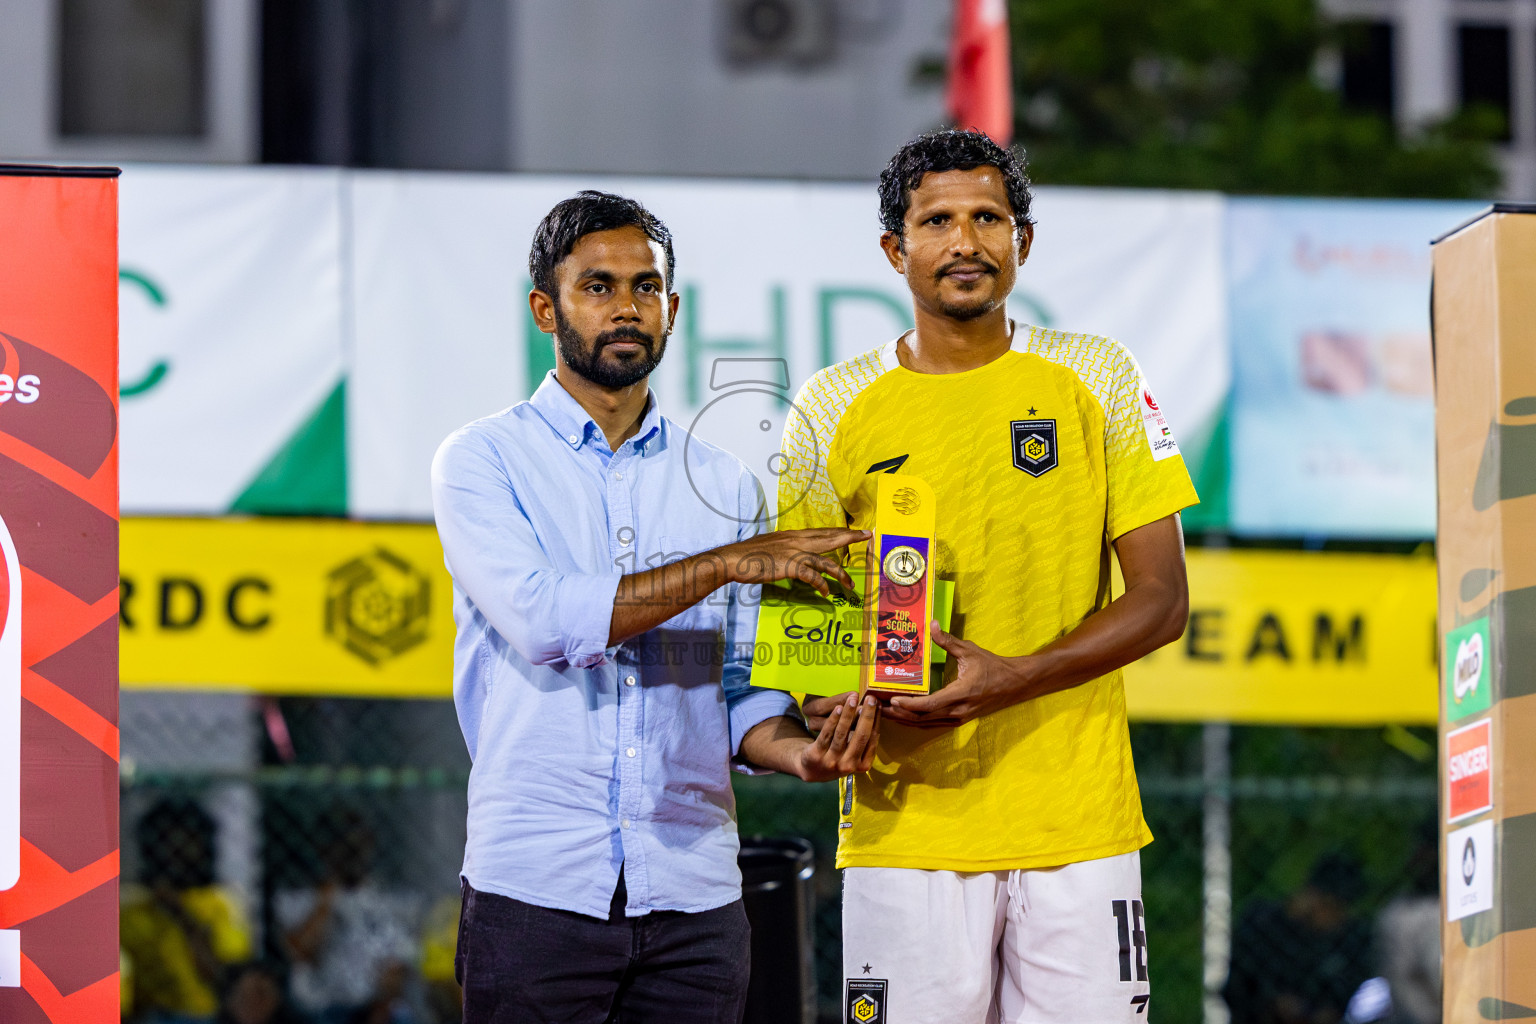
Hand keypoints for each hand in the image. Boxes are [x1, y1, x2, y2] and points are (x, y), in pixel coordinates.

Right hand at [722, 528, 868, 596]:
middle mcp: (796, 540)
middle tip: (867, 535)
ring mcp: (794, 553)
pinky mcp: (790, 566)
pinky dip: (822, 585)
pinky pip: (813, 577)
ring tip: (850, 584)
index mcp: (792, 535)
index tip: (854, 530)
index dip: (839, 531)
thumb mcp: (769, 545)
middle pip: (829, 538)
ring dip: (840, 573)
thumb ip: (783, 547)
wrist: (733, 559)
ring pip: (826, 561)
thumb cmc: (748, 555)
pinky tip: (827, 593)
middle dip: (849, 537)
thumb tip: (790, 553)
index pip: (821, 532)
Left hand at [795, 693, 879, 781]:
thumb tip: (872, 711)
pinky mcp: (816, 755)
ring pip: (842, 733)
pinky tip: (838, 708)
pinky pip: (826, 733)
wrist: (813, 769)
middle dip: (867, 715)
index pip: (872, 739)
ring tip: (853, 699)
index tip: (878, 705)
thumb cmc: (839, 757)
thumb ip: (863, 738)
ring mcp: (832, 761)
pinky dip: (833, 719)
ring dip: (849, 714)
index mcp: (862, 766)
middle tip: (870, 698)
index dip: (876, 720)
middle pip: (861, 736)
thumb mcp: (854, 754)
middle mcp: (848, 766)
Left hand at [883, 623, 1027, 726]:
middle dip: (899, 714)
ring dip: (905, 720)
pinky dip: (917, 721)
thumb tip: (932, 624)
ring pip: (927, 724)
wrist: (1015, 684)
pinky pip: (934, 724)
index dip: (909, 705)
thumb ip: (949, 641)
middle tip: (878, 707)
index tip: (892, 700)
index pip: (930, 704)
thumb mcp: (970, 651)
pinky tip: (904, 717)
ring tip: (885, 713)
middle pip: (923, 718)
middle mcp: (958, 710)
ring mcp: (959, 717)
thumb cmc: (993, 667)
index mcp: (960, 693)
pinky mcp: (959, 719)